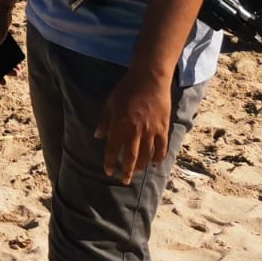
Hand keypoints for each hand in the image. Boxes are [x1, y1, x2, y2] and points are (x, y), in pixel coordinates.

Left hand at [95, 68, 172, 184]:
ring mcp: (151, 131)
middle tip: (124, 180)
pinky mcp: (163, 128)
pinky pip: (162, 147)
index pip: (114, 149)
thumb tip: (98, 136)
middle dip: (127, 170)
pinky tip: (155, 163)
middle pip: (131, 156)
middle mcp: (135, 131)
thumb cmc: (126, 89)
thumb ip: (104, 121)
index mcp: (120, 125)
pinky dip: (159, 157)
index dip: (110, 162)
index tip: (108, 171)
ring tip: (137, 172)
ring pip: (147, 155)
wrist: (149, 80)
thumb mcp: (110, 103)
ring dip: (142, 166)